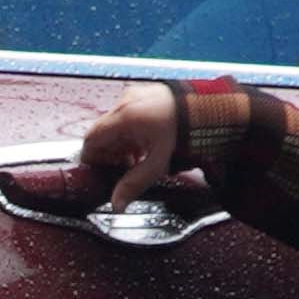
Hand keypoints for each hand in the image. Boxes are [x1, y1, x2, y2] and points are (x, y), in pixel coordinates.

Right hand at [47, 83, 183, 213]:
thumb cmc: (186, 130)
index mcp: (124, 117)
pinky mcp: (143, 95)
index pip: (90, 140)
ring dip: (120, 143)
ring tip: (136, 157)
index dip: (92, 159)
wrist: (207, 108)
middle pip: (101, 133)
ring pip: (114, 125)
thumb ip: (135, 183)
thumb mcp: (158, 163)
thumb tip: (117, 203)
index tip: (102, 171)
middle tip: (122, 168)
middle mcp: (125, 103)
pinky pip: (126, 115)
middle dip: (108, 153)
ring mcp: (134, 96)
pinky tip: (144, 144)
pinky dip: (129, 132)